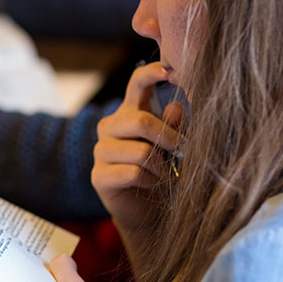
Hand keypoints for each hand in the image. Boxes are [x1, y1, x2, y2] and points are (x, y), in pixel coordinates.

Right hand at [91, 62, 184, 235]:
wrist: (150, 211)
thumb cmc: (164, 172)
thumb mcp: (175, 147)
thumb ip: (174, 127)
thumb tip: (177, 107)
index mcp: (129, 113)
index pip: (135, 84)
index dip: (151, 73)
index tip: (170, 70)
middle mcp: (110, 127)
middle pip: (139, 121)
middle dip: (168, 138)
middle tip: (183, 151)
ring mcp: (101, 151)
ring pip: (139, 151)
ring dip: (161, 166)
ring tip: (165, 175)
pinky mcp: (99, 176)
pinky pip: (133, 173)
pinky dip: (150, 181)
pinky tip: (150, 185)